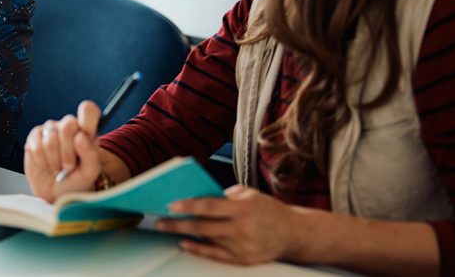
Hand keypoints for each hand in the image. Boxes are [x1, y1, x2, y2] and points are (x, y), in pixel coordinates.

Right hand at [24, 100, 100, 201]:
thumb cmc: (76, 180)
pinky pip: (37, 145)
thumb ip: (90, 153)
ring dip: (55, 160)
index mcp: (86, 131)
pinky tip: (46, 165)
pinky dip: (42, 161)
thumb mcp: (90, 171)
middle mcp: (69, 126)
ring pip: (51, 138)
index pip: (88, 111)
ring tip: (58, 168)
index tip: (85, 133)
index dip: (86, 116)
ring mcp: (51, 130)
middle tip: (69, 166)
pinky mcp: (35, 137)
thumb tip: (80, 136)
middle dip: (68, 151)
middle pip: (69, 124)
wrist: (56, 193)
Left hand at [155, 185, 302, 264]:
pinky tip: (185, 243)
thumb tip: (196, 197)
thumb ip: (224, 196)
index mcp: (244, 208)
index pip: (210, 206)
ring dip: (185, 234)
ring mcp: (243, 246)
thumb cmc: (268, 209)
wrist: (294, 233)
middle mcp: (243, 228)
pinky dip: (198, 249)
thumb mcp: (249, 194)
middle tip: (160, 221)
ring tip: (169, 228)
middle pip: (203, 227)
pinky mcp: (243, 260)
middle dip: (178, 224)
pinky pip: (215, 255)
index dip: (189, 206)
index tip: (171, 205)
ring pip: (207, 240)